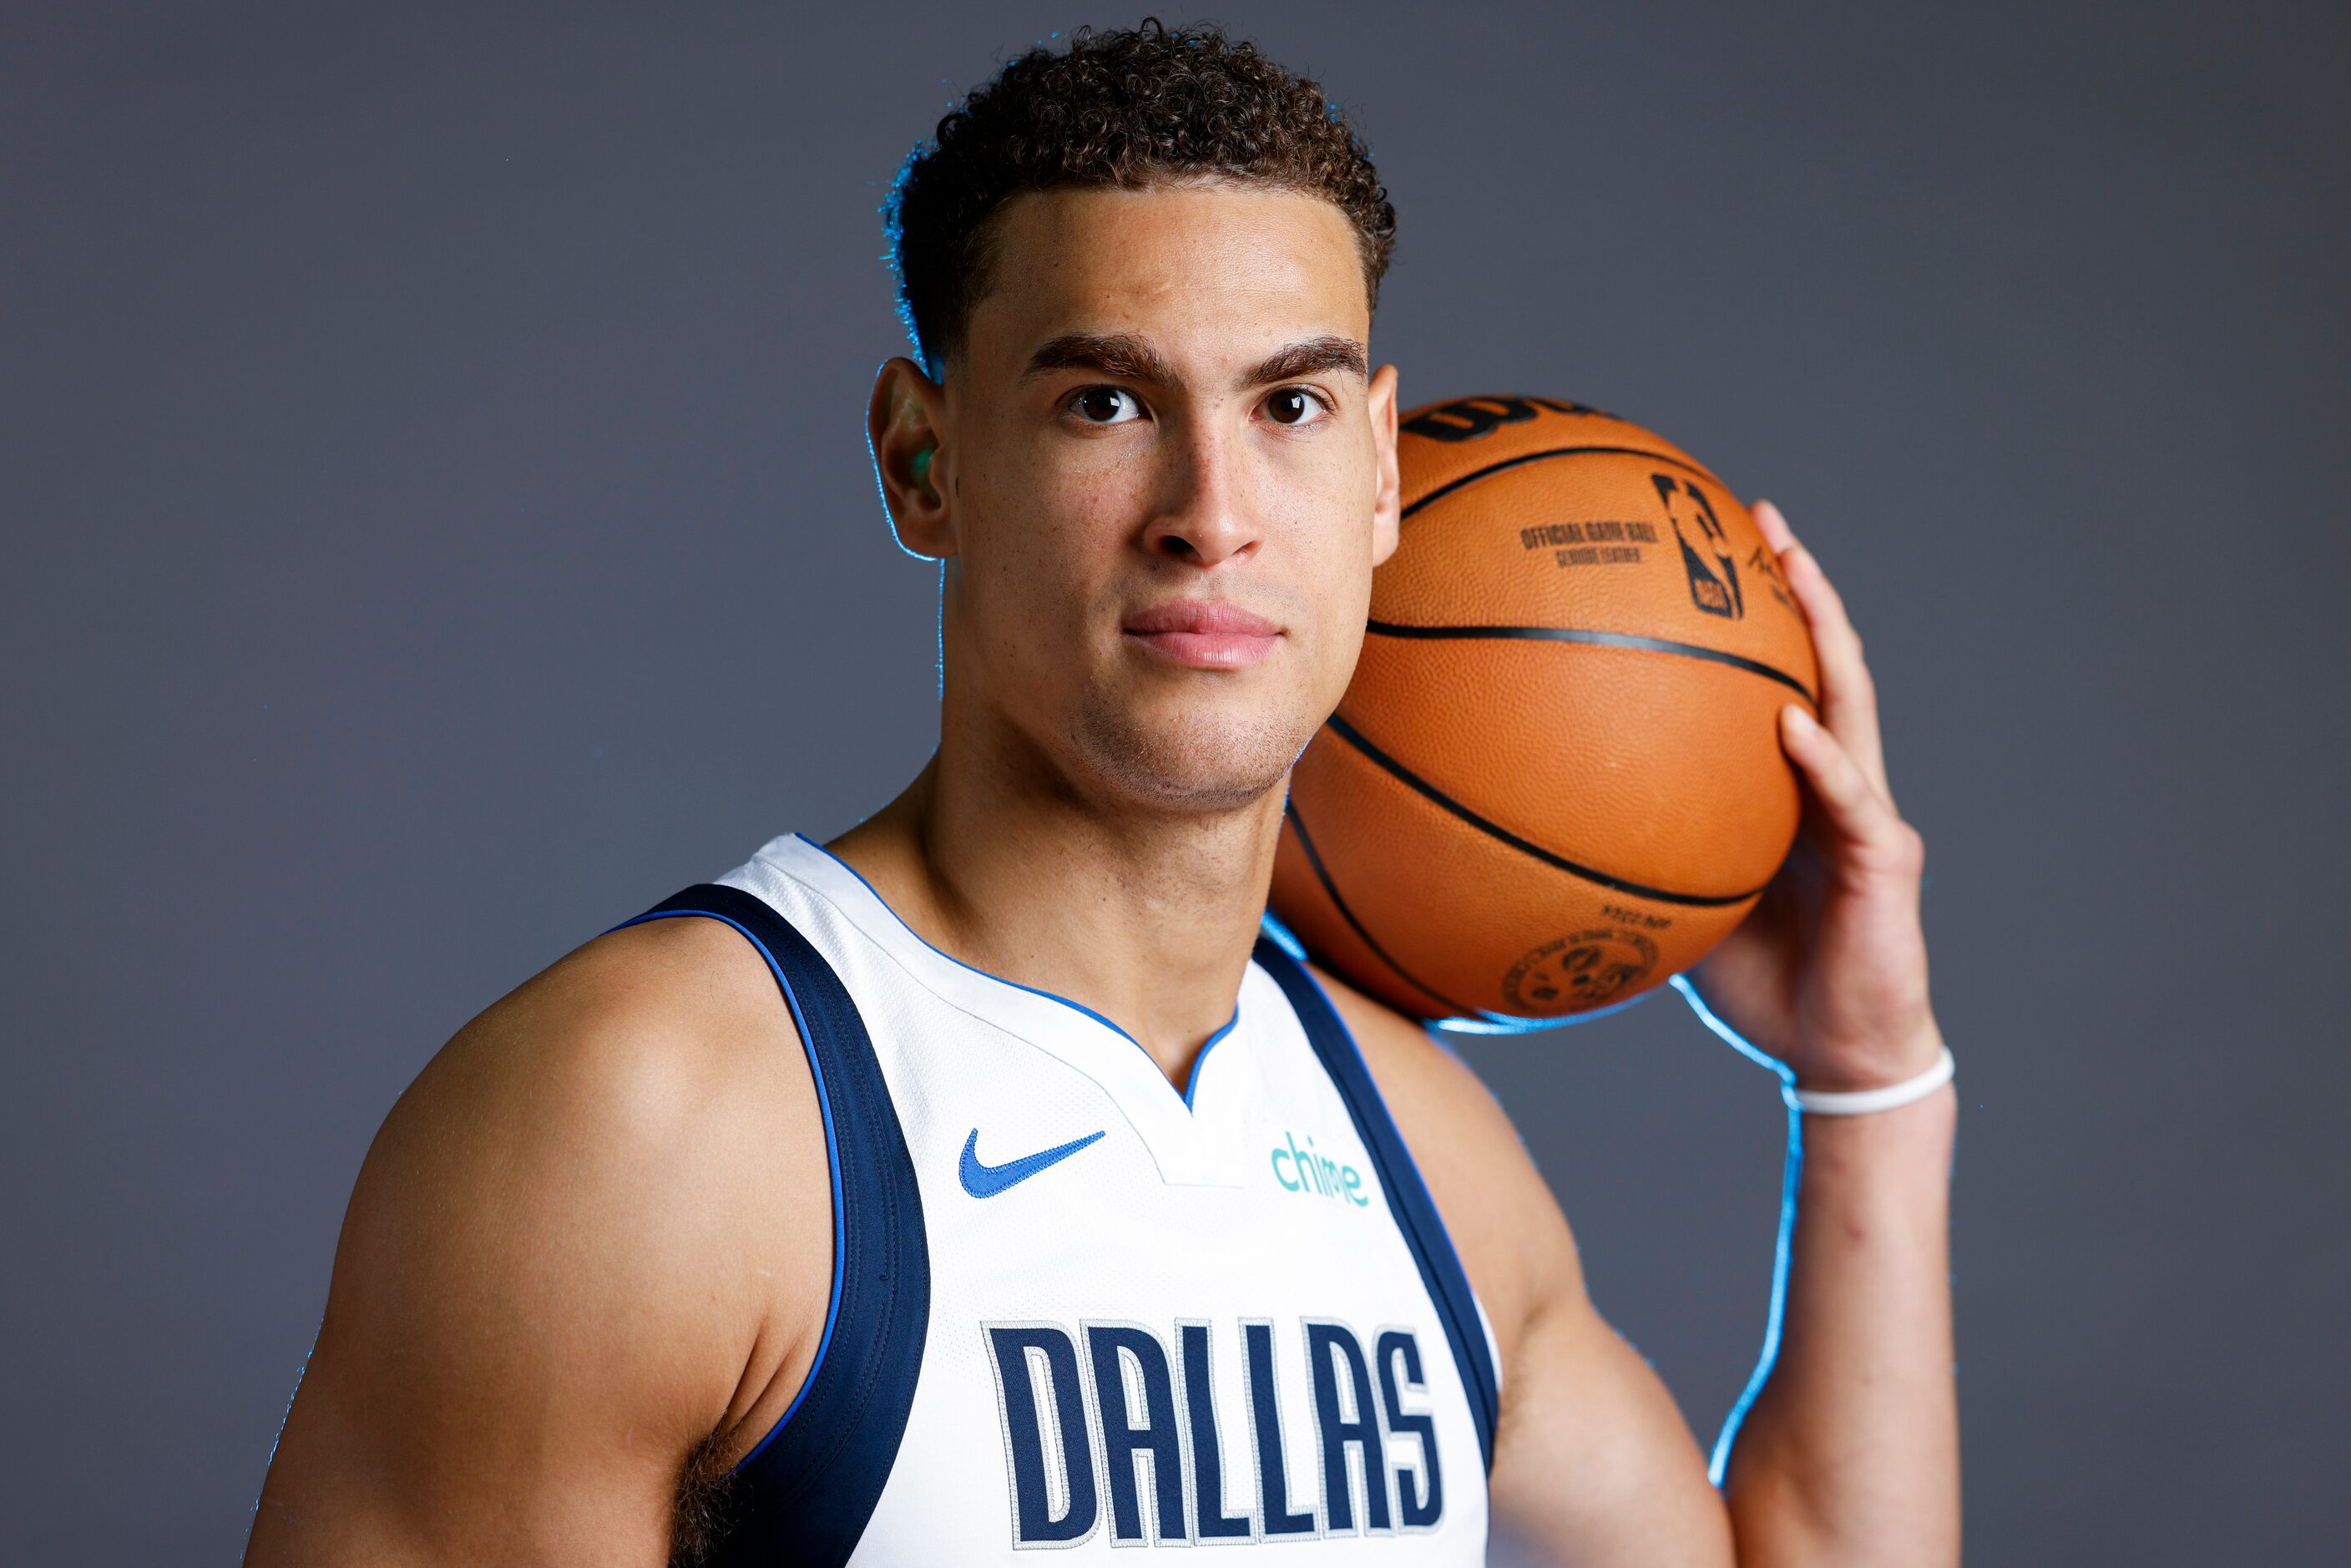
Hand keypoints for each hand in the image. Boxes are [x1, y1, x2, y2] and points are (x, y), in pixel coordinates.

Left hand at [1687, 501, 1942, 1090]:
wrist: (1833, 1053)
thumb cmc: (1759, 983)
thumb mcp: (1677, 905)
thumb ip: (1632, 856)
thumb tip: (1531, 825)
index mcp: (1791, 788)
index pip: (1777, 680)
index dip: (1757, 617)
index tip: (1711, 549)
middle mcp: (1836, 783)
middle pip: (1824, 663)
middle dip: (1799, 587)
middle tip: (1761, 516)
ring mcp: (1867, 815)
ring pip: (1852, 703)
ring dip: (1825, 633)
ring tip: (1794, 568)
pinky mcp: (1885, 860)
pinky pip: (1850, 797)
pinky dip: (1820, 757)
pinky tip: (1790, 722)